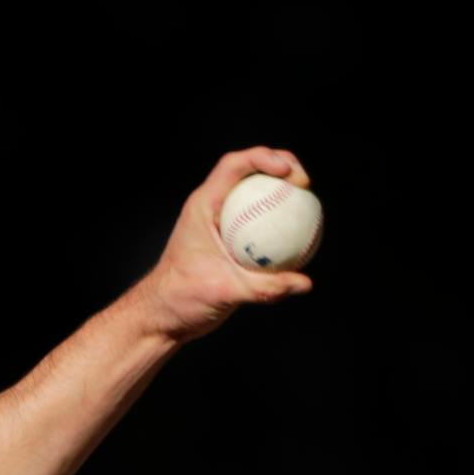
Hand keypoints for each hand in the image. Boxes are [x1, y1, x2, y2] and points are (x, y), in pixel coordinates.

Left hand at [129, 146, 315, 344]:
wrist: (163, 317)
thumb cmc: (180, 299)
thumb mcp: (222, 292)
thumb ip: (264, 287)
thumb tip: (303, 283)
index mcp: (202, 206)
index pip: (234, 165)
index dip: (264, 157)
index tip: (289, 173)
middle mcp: (213, 209)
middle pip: (251, 172)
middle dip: (282, 166)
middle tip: (305, 185)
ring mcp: (224, 224)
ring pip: (258, 197)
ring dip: (283, 195)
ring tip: (310, 207)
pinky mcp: (232, 242)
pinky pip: (262, 226)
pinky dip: (281, 227)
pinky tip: (305, 240)